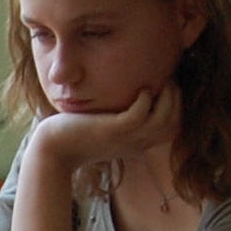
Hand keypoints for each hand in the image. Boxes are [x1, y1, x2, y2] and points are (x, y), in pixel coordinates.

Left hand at [35, 84, 182, 171]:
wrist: (53, 149)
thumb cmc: (77, 135)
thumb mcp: (107, 128)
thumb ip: (122, 117)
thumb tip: (131, 94)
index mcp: (137, 143)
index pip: (172, 129)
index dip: (178, 108)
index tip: (171, 88)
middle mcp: (135, 143)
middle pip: (172, 124)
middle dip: (177, 100)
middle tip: (171, 81)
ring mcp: (124, 138)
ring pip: (162, 121)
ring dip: (167, 98)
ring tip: (162, 82)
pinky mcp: (109, 131)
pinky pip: (138, 116)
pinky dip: (145, 101)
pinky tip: (141, 90)